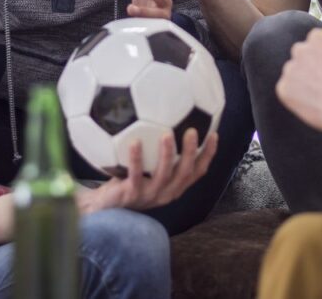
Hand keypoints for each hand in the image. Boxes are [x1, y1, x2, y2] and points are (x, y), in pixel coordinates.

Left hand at [79, 129, 217, 212]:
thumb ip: (160, 150)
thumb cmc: (129, 180)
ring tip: (167, 134)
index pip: (198, 171)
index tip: (214, 134)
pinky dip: (136, 158)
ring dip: (167, 154)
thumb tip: (167, 117)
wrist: (107, 204)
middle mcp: (167, 191)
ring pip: (164, 175)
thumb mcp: (149, 168)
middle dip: (190, 152)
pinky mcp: (132, 194)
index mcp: (175, 186)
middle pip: (185, 172)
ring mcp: (150, 195)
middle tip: (193, 131)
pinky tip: (134, 142)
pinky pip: (136, 175)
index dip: (208, 154)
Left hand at [276, 0, 321, 133]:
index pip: (320, 48)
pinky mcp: (283, 90)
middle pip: (307, 60)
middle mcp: (298, 50)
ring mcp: (289, 70)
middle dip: (318, 69)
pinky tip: (316, 102)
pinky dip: (298, 97)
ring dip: (308, 82)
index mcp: (316, 37)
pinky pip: (288, 91)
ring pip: (298, 74)